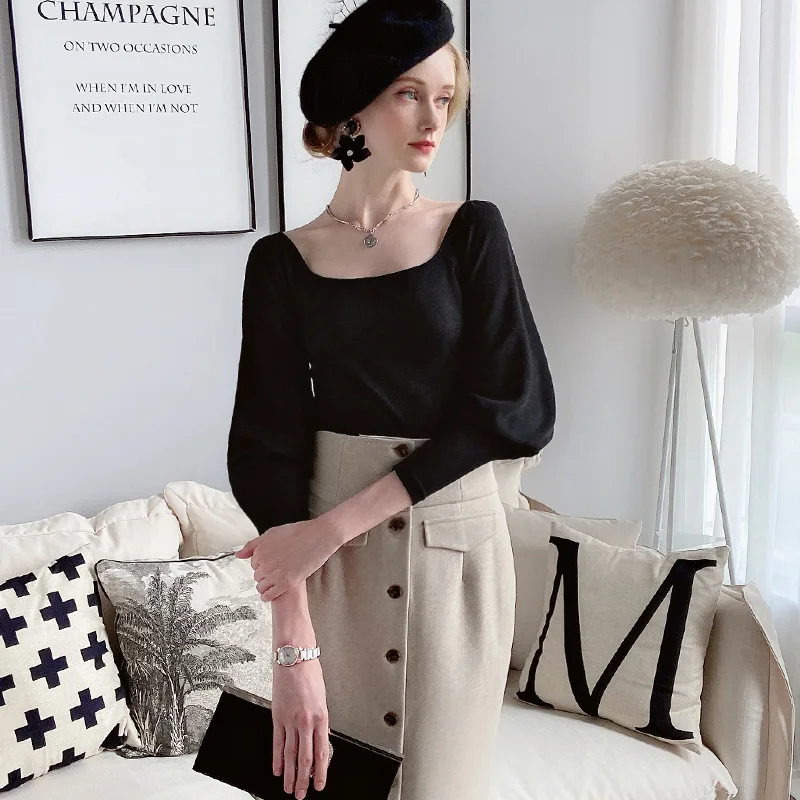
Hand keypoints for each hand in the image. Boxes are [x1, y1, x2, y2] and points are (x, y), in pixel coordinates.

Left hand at [235, 517, 341, 601]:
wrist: (319, 536)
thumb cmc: (299, 532)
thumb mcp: (272, 533)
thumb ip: (253, 545)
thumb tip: (238, 555)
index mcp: (260, 550)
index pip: (254, 564)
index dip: (263, 563)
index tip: (272, 563)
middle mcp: (265, 562)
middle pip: (257, 575)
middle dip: (265, 574)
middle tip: (278, 571)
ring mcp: (275, 574)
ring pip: (261, 586)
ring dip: (266, 585)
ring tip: (276, 581)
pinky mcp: (286, 583)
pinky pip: (269, 595)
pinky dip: (268, 596)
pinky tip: (272, 593)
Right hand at [272, 657, 329, 797]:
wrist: (294, 658)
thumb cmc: (310, 673)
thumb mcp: (322, 697)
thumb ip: (321, 719)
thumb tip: (320, 737)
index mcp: (321, 716)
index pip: (322, 752)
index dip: (320, 772)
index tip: (319, 784)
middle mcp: (306, 721)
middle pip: (305, 758)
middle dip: (304, 779)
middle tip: (302, 794)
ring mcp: (290, 720)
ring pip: (290, 754)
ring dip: (290, 774)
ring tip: (289, 788)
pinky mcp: (277, 716)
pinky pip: (277, 742)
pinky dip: (277, 758)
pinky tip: (277, 769)